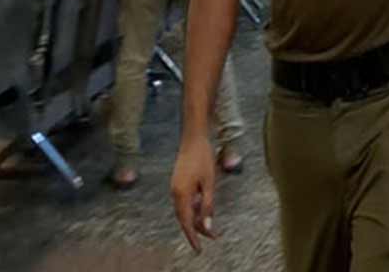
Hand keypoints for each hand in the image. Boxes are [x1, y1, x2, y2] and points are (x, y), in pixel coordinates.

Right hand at [171, 135, 218, 252]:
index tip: (199, 249)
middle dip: (198, 229)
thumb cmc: (203, 158)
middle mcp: (175, 193)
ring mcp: (175, 188)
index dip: (193, 236)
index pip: (186, 222)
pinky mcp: (178, 183)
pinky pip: (185, 201)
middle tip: (213, 237)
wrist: (193, 138)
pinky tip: (204, 209)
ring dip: (196, 219)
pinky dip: (194, 208)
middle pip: (185, 218)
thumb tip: (207, 224)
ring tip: (211, 227)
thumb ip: (208, 204)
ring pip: (185, 210)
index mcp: (181, 194)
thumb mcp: (210, 182)